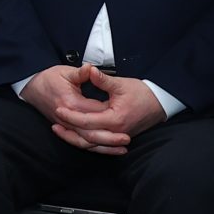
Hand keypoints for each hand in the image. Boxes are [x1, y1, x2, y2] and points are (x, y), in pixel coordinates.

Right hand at [20, 65, 133, 155]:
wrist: (31, 87)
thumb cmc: (48, 78)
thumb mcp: (66, 72)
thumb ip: (81, 73)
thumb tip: (91, 68)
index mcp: (71, 104)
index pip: (94, 113)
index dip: (110, 115)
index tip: (126, 116)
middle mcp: (68, 119)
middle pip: (92, 133)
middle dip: (110, 138)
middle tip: (127, 139)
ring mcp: (65, 126)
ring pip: (86, 142)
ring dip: (104, 147)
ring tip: (121, 149)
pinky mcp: (65, 129)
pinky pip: (80, 142)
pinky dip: (93, 147)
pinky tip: (105, 149)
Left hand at [54, 68, 168, 143]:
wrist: (160, 103)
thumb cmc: (142, 93)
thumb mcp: (121, 84)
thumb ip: (103, 80)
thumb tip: (88, 69)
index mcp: (114, 119)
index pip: (87, 121)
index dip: (71, 115)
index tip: (58, 108)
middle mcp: (115, 132)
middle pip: (86, 137)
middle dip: (69, 131)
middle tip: (54, 123)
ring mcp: (117, 137)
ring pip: (91, 144)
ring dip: (74, 139)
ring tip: (59, 131)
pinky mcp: (117, 137)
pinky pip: (98, 144)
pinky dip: (85, 142)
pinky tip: (75, 136)